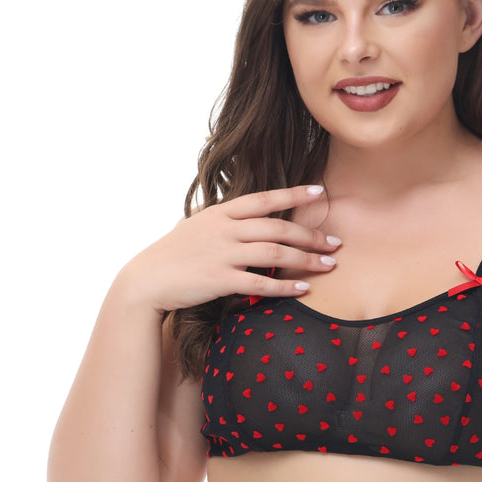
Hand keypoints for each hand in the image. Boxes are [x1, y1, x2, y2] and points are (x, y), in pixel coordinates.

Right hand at [114, 184, 339, 313]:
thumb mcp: (197, 226)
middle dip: (311, 235)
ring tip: (328, 265)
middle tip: (335, 243)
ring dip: (306, 259)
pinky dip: (285, 286)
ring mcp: (223, 254)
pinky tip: (303, 288)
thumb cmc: (173, 254)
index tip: (320, 193)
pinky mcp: (220, 281)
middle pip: (278, 228)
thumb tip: (250, 220)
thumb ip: (225, 221)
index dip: (294, 194)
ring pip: (275, 254)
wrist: (147, 280)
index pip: (264, 199)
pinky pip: (260, 284)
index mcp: (220, 212)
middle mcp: (225, 229)